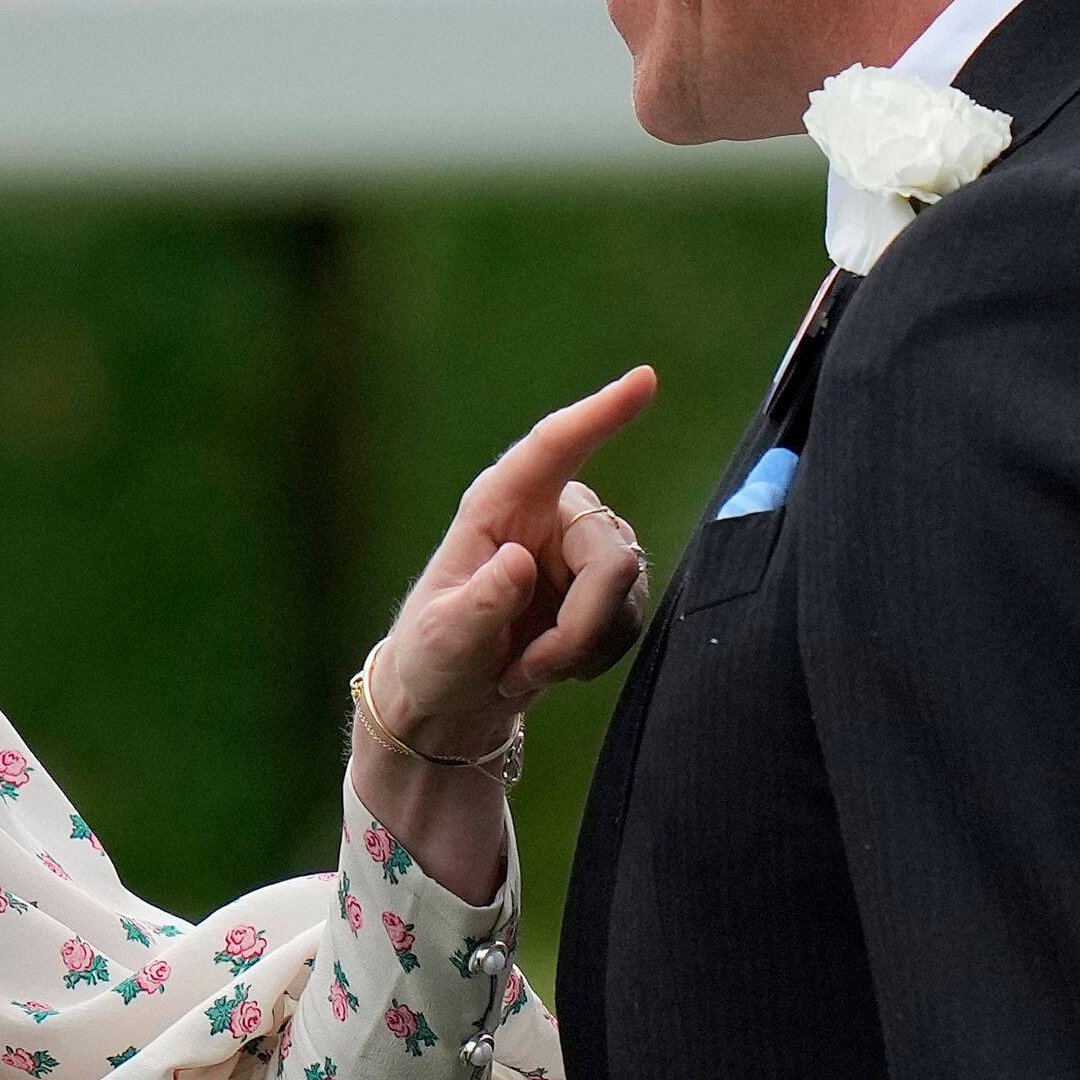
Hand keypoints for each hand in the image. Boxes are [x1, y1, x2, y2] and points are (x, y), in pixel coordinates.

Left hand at [358, 366, 661, 755]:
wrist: (453, 699)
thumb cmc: (435, 654)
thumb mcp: (443, 636)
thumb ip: (480, 603)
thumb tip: (520, 561)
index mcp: (499, 504)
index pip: (553, 448)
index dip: (600, 414)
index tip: (644, 380)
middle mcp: (550, 514)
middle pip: (611, 559)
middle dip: (579, 630)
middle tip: (527, 670)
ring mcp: (582, 549)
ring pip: (626, 595)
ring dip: (580, 650)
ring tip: (525, 668)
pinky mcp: (606, 586)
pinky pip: (630, 622)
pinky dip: (592, 657)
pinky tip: (550, 666)